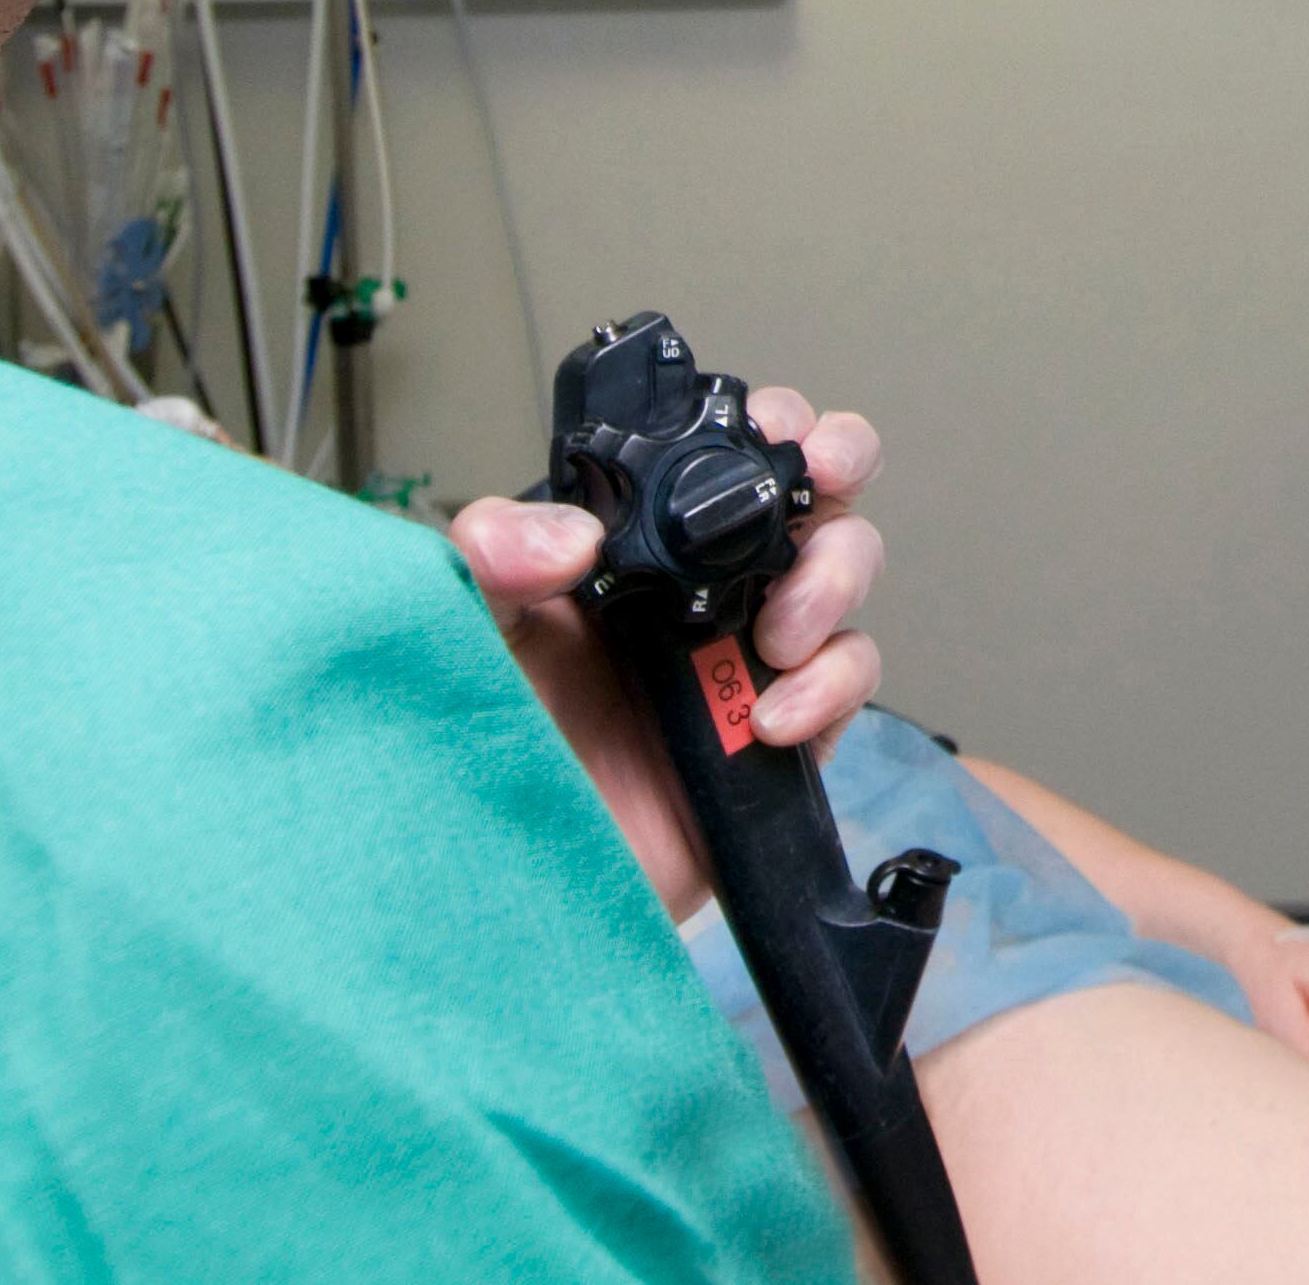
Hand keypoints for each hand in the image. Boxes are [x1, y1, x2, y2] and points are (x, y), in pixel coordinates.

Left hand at [445, 386, 883, 918]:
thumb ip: (485, 560)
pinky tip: (772, 718)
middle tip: (824, 472)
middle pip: (808, 492)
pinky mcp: (780, 738)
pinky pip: (846, 685)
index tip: (773, 424)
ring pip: (843, 577)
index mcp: (633, 546)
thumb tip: (568, 534)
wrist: (500, 889)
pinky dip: (832, 688)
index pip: (716, 452)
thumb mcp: (462, 631)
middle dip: (839, 463)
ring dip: (833, 579)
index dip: (764, 420)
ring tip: (778, 632)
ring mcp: (747, 660)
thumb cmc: (475, 750)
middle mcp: (703, 590)